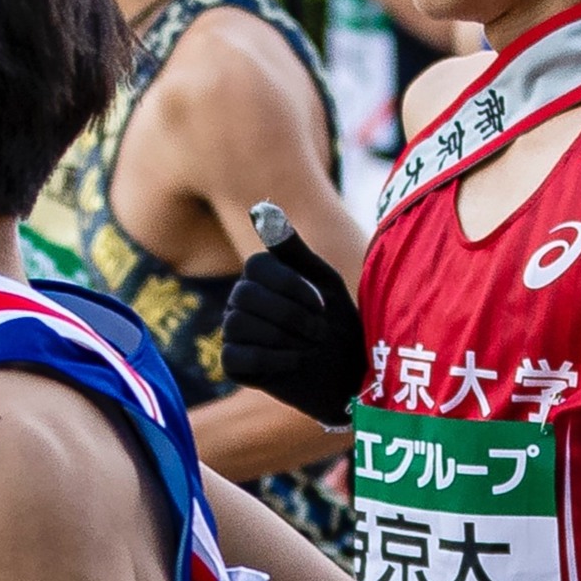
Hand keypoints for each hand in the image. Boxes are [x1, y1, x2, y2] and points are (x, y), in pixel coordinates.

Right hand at [221, 226, 367, 427]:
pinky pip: (236, 357)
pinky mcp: (233, 365)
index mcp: (259, 276)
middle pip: (245, 296)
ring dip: (284, 339)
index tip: (322, 305)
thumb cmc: (337, 322)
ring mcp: (233, 332)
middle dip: (291, 316)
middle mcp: (239, 300)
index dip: (293, 287)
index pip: (256, 267)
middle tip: (319, 332)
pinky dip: (271, 362)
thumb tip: (261, 207)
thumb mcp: (323, 280)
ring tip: (308, 348)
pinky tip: (294, 364)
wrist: (347, 374)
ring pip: (239, 325)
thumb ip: (293, 248)